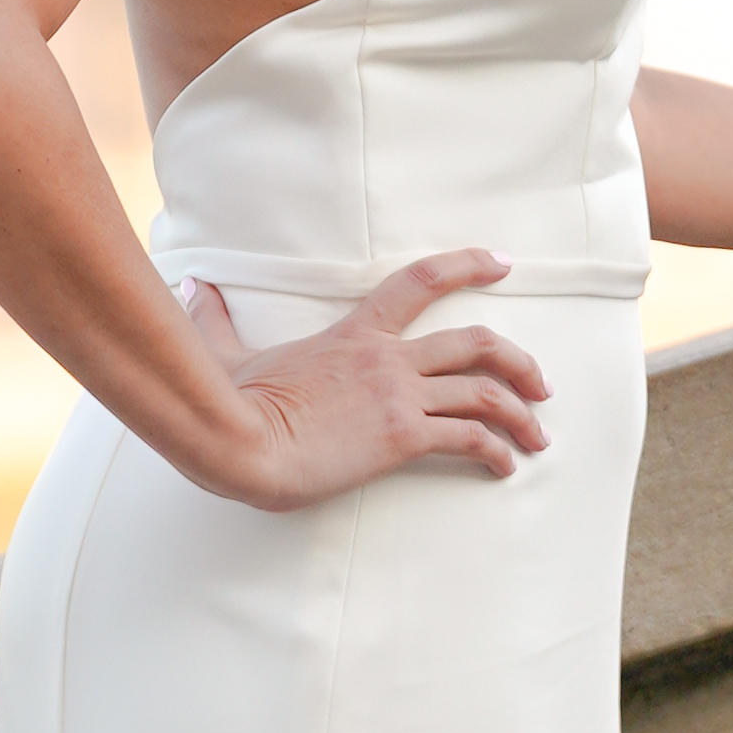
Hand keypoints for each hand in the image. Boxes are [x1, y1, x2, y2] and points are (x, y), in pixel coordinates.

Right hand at [189, 249, 549, 505]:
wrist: (240, 443)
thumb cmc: (232, 403)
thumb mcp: (226, 352)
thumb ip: (214, 318)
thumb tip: (192, 288)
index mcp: (355, 333)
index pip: (421, 280)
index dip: (469, 265)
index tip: (503, 264)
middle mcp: (388, 358)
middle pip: (478, 342)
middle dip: (520, 362)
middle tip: (540, 385)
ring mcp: (398, 396)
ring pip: (485, 391)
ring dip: (521, 413)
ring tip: (537, 436)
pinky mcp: (402, 436)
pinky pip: (468, 439)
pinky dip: (496, 452)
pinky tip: (504, 468)